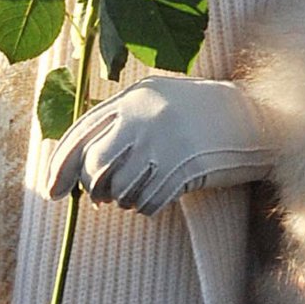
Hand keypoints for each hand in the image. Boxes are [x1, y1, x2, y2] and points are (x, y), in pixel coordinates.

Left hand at [45, 75, 275, 215]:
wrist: (252, 116)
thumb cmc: (197, 109)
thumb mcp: (156, 97)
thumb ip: (119, 118)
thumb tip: (81, 161)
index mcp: (132, 98)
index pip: (80, 134)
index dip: (60, 166)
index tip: (52, 191)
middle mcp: (144, 120)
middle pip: (95, 167)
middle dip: (93, 188)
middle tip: (102, 195)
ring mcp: (165, 145)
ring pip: (119, 190)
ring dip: (121, 199)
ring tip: (136, 190)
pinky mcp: (184, 171)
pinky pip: (146, 203)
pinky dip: (145, 206)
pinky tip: (158, 194)